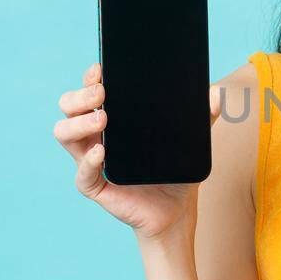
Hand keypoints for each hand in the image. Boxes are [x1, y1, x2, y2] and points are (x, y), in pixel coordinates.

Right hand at [53, 62, 223, 240]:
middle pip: (69, 107)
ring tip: (103, 119)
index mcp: (112, 118)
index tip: (100, 70)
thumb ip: (203, 116)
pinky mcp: (95, 186)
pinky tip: (101, 152)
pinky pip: (82, 174)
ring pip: (64, 134)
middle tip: (102, 93)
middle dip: (79, 95)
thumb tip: (216, 93)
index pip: (89, 91)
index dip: (89, 78)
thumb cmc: (175, 169)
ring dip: (78, 123)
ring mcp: (91, 160)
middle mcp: (94, 135)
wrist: (177, 209)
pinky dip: (88, 161)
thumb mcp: (190, 139)